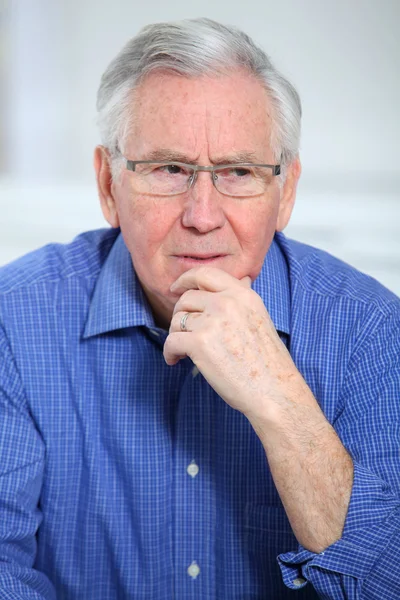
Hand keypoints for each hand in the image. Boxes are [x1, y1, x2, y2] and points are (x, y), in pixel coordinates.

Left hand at [164, 266, 306, 418]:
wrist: (274, 391)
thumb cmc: (267, 361)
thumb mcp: (259, 318)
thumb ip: (244, 299)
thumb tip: (242, 279)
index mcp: (243, 295)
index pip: (205, 274)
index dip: (186, 279)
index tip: (176, 288)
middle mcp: (227, 303)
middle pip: (187, 298)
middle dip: (180, 315)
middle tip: (182, 332)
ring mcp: (212, 322)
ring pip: (177, 320)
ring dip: (176, 335)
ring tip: (183, 350)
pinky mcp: (199, 343)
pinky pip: (171, 340)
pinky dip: (169, 352)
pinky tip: (175, 361)